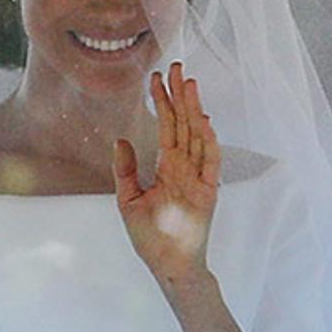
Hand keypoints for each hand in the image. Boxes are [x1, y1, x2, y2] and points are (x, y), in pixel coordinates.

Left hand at [112, 62, 221, 286]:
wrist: (167, 264)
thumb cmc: (150, 237)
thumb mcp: (128, 199)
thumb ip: (126, 170)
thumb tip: (121, 139)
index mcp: (168, 167)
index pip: (166, 127)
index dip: (162, 102)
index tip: (157, 78)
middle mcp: (185, 168)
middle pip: (183, 124)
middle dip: (179, 95)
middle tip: (175, 66)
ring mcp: (198, 178)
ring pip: (197, 136)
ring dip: (193, 109)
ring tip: (188, 83)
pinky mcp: (209, 192)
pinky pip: (210, 163)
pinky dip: (209, 142)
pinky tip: (204, 120)